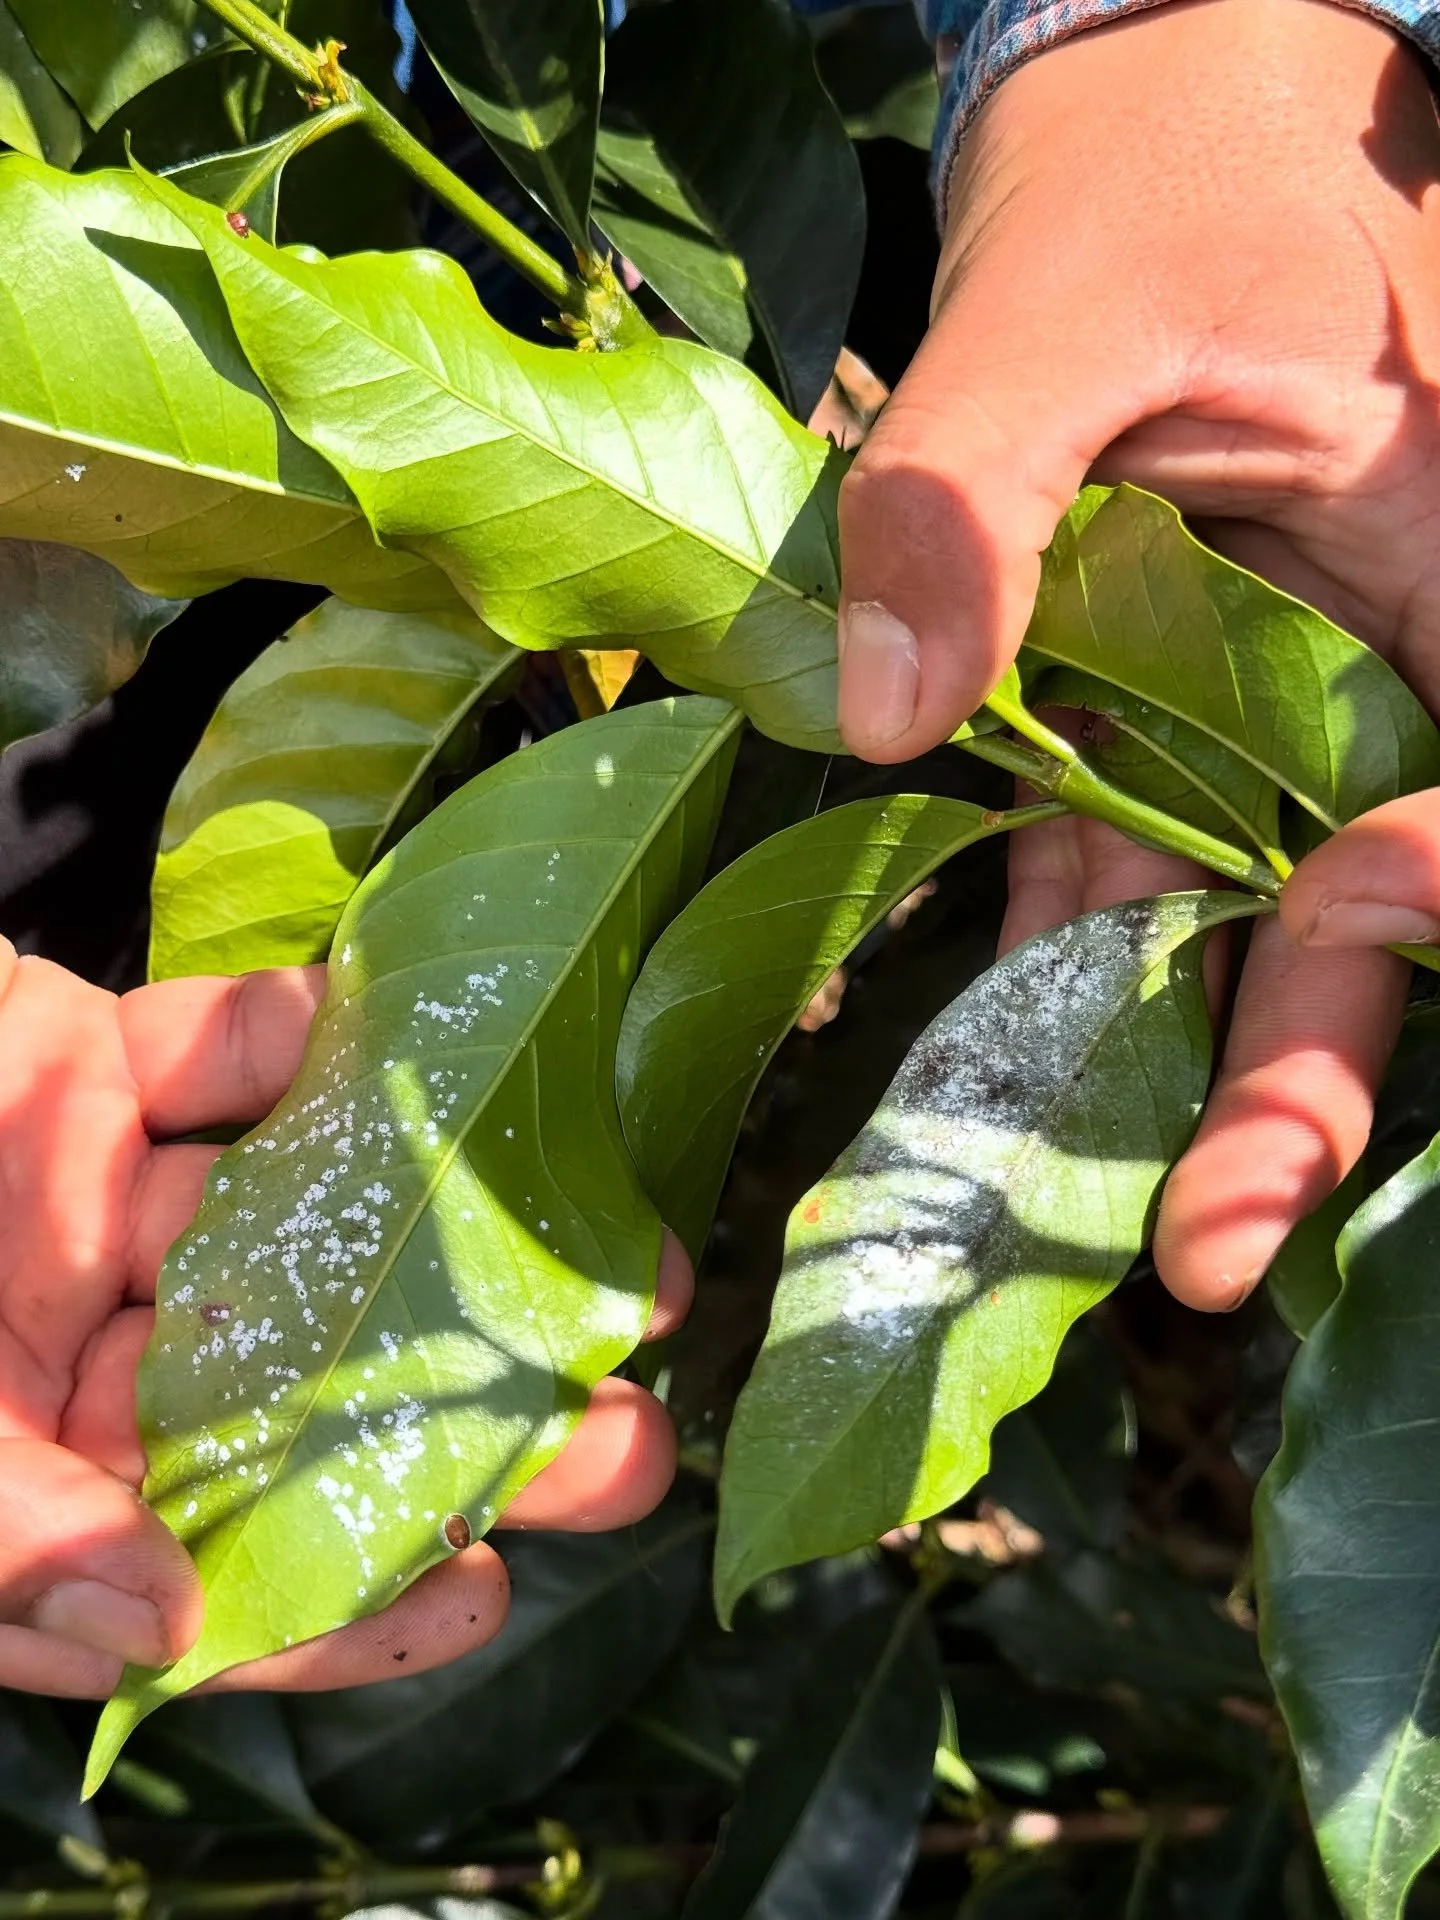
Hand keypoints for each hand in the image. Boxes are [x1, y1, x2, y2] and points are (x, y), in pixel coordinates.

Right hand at [0, 939, 688, 1696]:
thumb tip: (157, 1624)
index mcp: (27, 1480)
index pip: (201, 1570)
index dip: (339, 1597)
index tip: (479, 1594)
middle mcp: (81, 1350)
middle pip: (299, 1394)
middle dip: (457, 1415)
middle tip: (623, 1427)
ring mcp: (91, 1204)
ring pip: (290, 1222)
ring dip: (435, 1222)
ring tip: (597, 1242)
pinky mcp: (84, 1066)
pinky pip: (213, 1056)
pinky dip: (290, 1043)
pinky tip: (382, 1046)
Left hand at [835, 0, 1439, 1306]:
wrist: (1138, 125)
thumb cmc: (1161, 177)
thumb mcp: (1069, 303)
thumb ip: (969, 488)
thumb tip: (884, 708)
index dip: (1430, 914)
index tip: (1348, 952)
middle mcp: (1374, 670)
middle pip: (1376, 910)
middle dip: (1302, 1076)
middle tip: (1205, 1246)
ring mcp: (1257, 707)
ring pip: (1240, 919)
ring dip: (1168, 1067)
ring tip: (1092, 1228)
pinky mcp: (1146, 713)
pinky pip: (1116, 864)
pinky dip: (1056, 963)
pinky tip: (989, 1083)